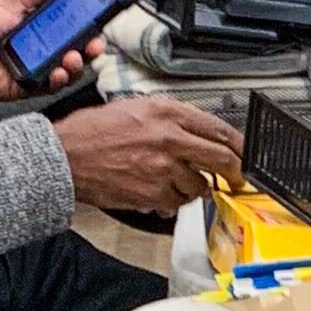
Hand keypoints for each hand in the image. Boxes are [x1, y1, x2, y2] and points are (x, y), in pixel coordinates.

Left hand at [0, 0, 92, 102]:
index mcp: (41, 25)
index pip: (73, 26)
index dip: (89, 25)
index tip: (101, 20)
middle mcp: (42, 48)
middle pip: (76, 50)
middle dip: (90, 48)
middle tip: (93, 43)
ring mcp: (35, 68)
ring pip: (67, 70)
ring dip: (76, 65)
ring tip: (73, 56)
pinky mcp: (25, 86)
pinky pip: (47, 87)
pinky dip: (57, 81)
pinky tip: (59, 72)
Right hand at [54, 94, 242, 212]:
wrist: (65, 156)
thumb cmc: (93, 131)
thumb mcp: (135, 108)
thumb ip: (171, 119)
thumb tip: (200, 133)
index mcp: (166, 112)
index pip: (218, 128)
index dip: (238, 143)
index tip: (245, 151)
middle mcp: (168, 139)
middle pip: (221, 158)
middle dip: (235, 171)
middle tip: (238, 177)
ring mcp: (162, 169)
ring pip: (200, 185)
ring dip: (196, 186)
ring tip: (178, 179)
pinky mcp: (152, 194)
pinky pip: (178, 202)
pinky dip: (175, 200)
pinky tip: (162, 190)